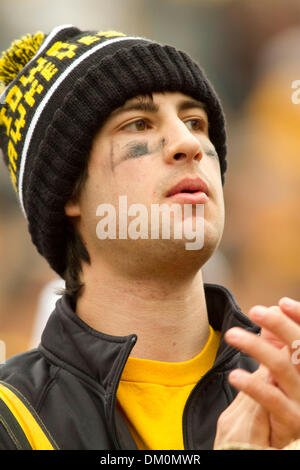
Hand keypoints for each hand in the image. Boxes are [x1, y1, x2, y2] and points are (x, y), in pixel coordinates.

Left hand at [225, 298, 299, 448]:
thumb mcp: (286, 364)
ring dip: (256, 348)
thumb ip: (281, 339)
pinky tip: (234, 375)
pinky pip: (272, 400)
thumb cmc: (289, 394)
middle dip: (279, 325)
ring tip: (232, 335)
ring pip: (282, 367)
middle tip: (255, 310)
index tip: (282, 302)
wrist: (286, 439)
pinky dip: (253, 385)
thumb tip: (275, 308)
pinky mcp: (292, 421)